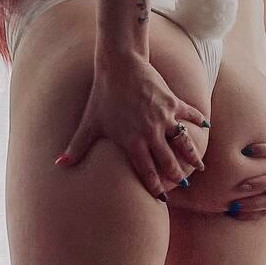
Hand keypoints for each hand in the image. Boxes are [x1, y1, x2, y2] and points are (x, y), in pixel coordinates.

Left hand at [55, 51, 208, 199]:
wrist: (119, 65)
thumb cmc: (102, 95)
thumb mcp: (89, 123)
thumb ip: (77, 147)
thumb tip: (59, 165)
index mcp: (132, 142)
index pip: (146, 171)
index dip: (155, 187)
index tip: (161, 199)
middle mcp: (151, 133)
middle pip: (168, 161)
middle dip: (176, 175)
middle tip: (182, 185)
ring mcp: (164, 117)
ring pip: (183, 142)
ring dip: (192, 155)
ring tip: (200, 167)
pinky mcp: (172, 101)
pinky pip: (189, 113)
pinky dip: (198, 119)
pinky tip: (206, 125)